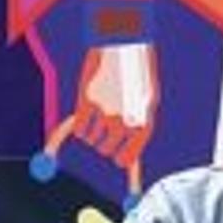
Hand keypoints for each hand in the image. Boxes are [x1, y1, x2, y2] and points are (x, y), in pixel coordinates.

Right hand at [46, 43, 160, 186]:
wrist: (124, 46)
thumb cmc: (137, 77)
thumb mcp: (145, 104)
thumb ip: (136, 132)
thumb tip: (124, 165)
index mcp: (144, 124)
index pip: (129, 160)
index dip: (124, 168)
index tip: (121, 177)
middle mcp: (125, 122)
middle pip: (106, 152)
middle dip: (106, 144)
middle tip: (109, 127)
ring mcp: (105, 113)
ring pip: (91, 140)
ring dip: (93, 130)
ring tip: (104, 106)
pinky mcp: (86, 103)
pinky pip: (77, 129)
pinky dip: (79, 125)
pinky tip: (89, 108)